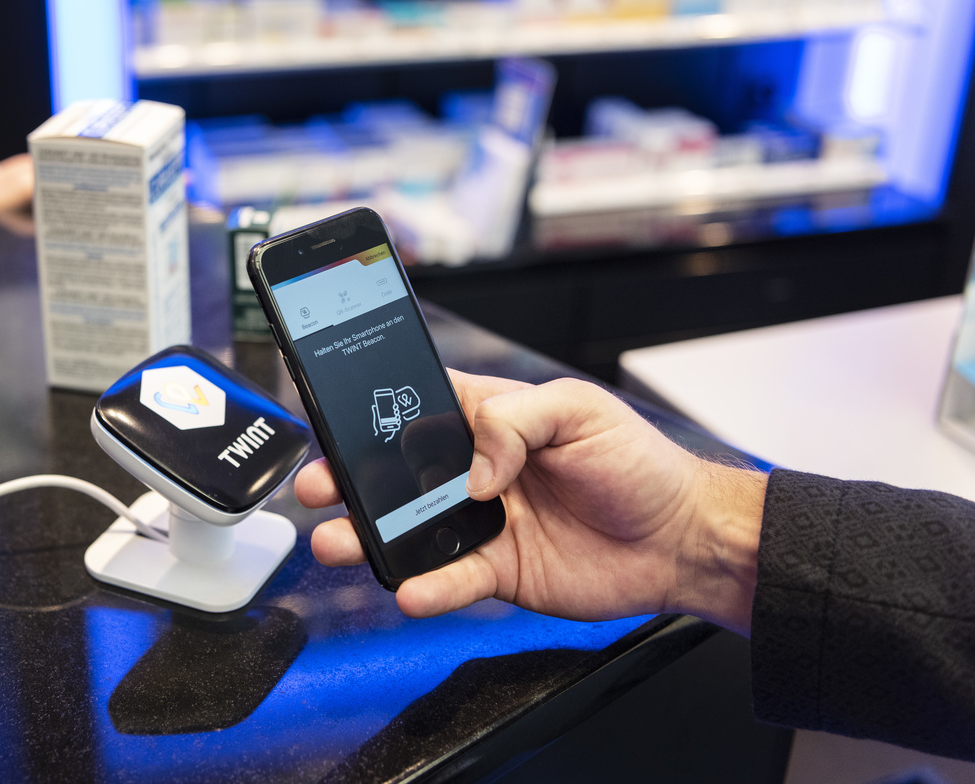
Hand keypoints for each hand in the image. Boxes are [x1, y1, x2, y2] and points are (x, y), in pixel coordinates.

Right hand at [295, 371, 766, 633]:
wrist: (680, 538)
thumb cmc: (636, 463)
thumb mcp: (579, 411)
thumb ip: (516, 423)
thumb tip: (473, 471)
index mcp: (490, 419)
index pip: (419, 406)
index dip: (375, 410)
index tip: (336, 418)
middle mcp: (475, 471)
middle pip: (397, 474)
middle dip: (350, 479)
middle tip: (317, 487)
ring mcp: (483, 524)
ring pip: (410, 531)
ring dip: (368, 537)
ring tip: (337, 543)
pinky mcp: (498, 572)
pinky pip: (452, 580)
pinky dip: (428, 588)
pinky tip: (409, 590)